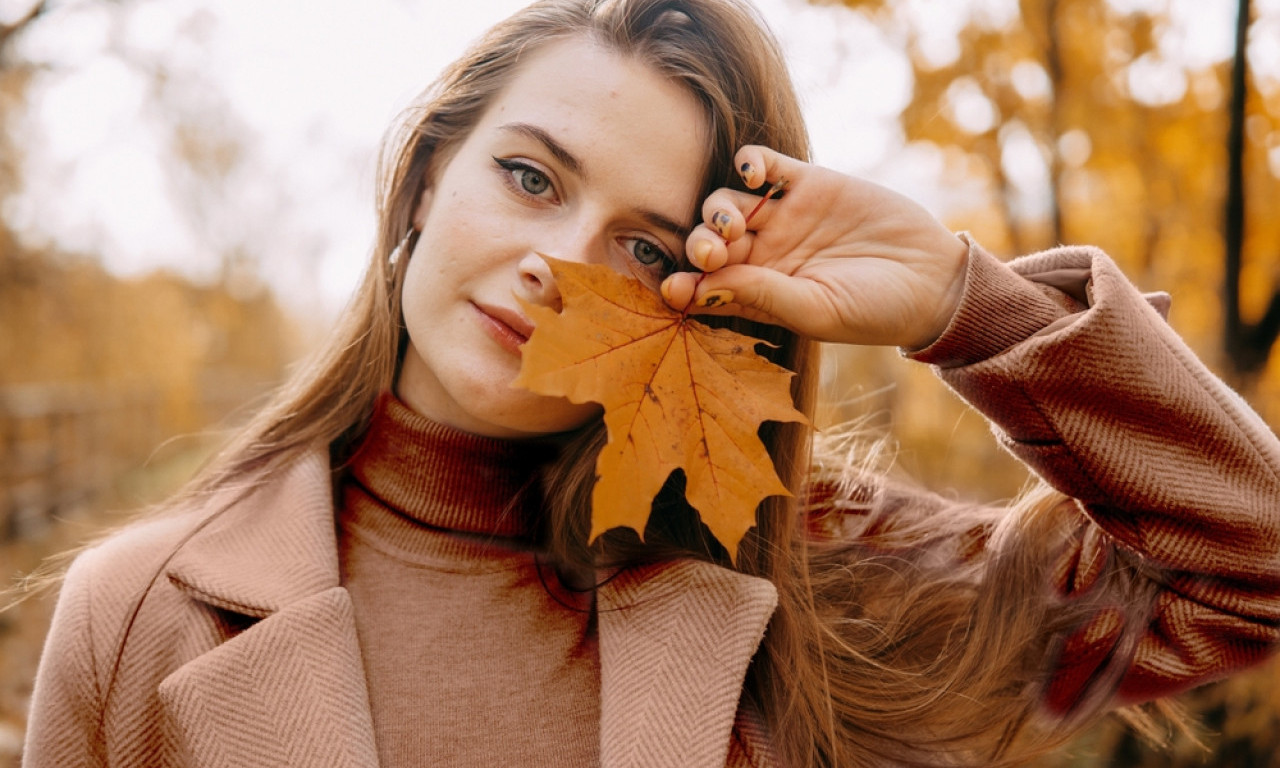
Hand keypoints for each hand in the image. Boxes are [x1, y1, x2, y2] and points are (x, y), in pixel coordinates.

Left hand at [661, 146, 968, 349]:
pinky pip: (764, 164)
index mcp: (758, 293)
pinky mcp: (808, 182)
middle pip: (709, 241)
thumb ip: (761, 294)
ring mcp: (784, 216)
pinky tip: (750, 174)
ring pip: (727, 203)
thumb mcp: (815, 310)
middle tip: (711, 253)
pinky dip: (748, 163)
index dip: (684, 283)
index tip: (675, 288)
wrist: (933, 280)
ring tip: (733, 225)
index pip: (706, 284)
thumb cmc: (874, 311)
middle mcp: (763, 254)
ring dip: (717, 211)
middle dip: (699, 245)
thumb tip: (701, 286)